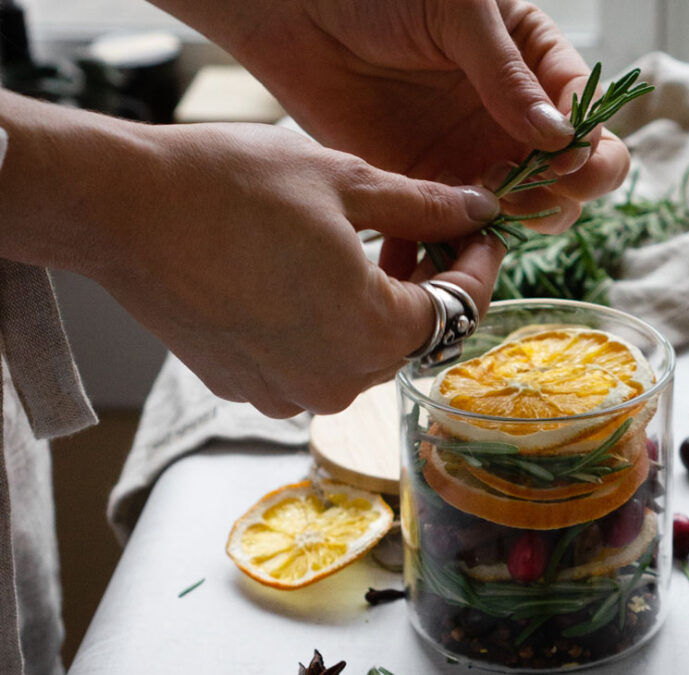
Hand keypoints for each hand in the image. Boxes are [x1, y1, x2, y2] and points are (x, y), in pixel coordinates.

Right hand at [0, 93, 503, 417]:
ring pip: (363, 351)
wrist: (121, 211)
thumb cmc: (230, 189)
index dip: (480, 265)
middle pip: (414, 336)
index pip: (460, 308)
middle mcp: (340, 381)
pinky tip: (312, 279)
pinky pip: (312, 361)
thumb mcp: (346, 182)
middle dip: (430, 286)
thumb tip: (477, 211)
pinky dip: (327, 325)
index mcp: (377, 333)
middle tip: (429, 233)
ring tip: (367, 252)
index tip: (482, 232)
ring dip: (378, 306)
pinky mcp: (247, 389)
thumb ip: (423, 208)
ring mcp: (289, 393)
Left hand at [153, 0, 630, 232]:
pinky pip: (454, 233)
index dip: (586, 148)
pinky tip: (438, 245)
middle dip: (558, 195)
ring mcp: (472, 158)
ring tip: (477, 215)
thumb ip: (507, 75)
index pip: (588, 121)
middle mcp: (513, 120)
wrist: (296, 10)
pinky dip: (451, 249)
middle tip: (518, 192)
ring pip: (520, 216)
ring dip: (510, 227)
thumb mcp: (459, 12)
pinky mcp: (426, 188)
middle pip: (570, 180)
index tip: (562, 157)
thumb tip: (557, 136)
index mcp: (537, 68)